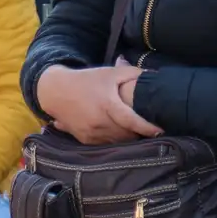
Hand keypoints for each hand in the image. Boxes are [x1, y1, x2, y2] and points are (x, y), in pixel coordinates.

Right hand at [37, 64, 161, 144]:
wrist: (55, 91)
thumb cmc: (86, 80)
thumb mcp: (110, 73)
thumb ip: (133, 73)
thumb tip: (155, 75)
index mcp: (107, 105)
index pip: (132, 121)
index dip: (148, 127)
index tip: (161, 130)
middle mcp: (99, 122)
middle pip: (127, 135)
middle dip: (139, 133)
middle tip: (149, 129)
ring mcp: (91, 133)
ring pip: (118, 142)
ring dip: (128, 138)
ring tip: (136, 132)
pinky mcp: (85, 140)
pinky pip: (106, 145)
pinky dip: (114, 140)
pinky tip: (119, 133)